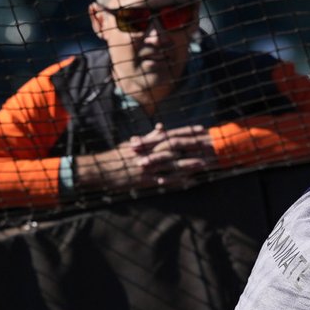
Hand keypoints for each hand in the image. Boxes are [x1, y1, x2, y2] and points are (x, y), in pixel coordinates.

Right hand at [82, 124, 216, 190]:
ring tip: (203, 164)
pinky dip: (177, 181)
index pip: (171, 134)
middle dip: (192, 147)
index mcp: (148, 143)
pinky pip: (163, 181)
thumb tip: (162, 127)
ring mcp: (147, 166)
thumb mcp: (134, 143)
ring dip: (188, 164)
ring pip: (171, 164)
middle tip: (208, 146)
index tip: (201, 130)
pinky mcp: (144, 180)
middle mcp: (149, 153)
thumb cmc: (118, 155)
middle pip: (175, 148)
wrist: (101, 169)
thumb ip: (150, 136)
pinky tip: (188, 182)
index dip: (187, 132)